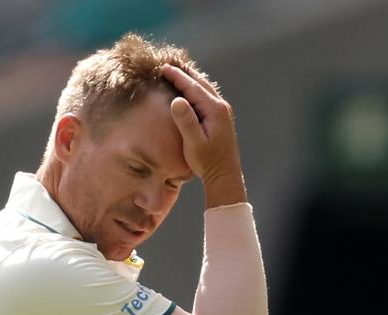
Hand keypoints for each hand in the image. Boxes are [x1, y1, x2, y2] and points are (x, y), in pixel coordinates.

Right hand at [161, 64, 246, 207]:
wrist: (224, 174)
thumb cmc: (207, 162)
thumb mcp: (193, 143)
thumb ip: (186, 121)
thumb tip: (177, 100)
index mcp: (213, 110)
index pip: (192, 87)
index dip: (177, 77)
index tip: (163, 68)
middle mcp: (220, 107)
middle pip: (200, 83)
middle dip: (183, 74)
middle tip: (167, 66)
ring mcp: (222, 112)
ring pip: (205, 88)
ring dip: (191, 80)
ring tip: (177, 74)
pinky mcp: (221, 118)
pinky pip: (207, 97)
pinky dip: (196, 90)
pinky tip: (189, 92)